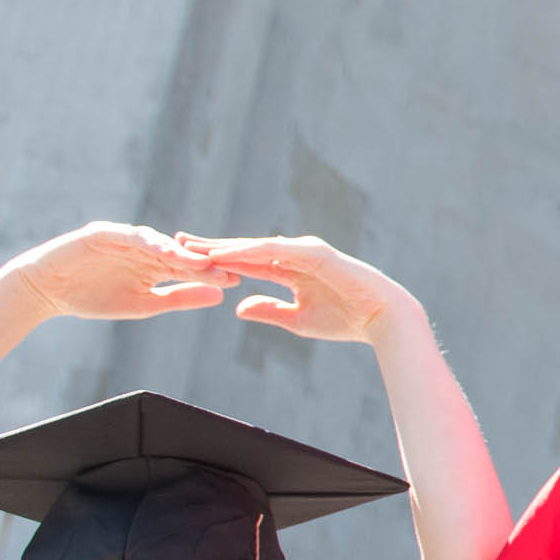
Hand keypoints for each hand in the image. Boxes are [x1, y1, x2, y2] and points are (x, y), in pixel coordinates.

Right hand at [9, 223, 235, 322]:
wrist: (45, 291)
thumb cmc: (92, 297)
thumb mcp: (143, 303)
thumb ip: (179, 298)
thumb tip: (219, 297)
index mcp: (155, 265)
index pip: (188, 268)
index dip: (210, 273)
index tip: (236, 280)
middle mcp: (144, 247)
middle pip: (178, 252)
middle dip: (202, 260)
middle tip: (228, 267)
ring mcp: (124, 238)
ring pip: (157, 242)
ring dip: (178, 251)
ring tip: (199, 262)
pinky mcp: (103, 232)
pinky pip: (127, 235)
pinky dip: (145, 241)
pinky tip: (162, 249)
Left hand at [181, 234, 411, 343]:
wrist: (381, 318)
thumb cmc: (345, 320)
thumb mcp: (297, 320)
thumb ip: (269, 310)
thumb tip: (238, 307)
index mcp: (290, 271)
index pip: (247, 263)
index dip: (218, 259)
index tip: (188, 258)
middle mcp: (294, 256)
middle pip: (245, 249)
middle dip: (212, 245)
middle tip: (178, 240)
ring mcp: (303, 251)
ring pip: (255, 247)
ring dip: (224, 246)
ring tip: (193, 246)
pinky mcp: (313, 252)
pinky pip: (273, 251)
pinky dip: (247, 251)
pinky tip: (224, 253)